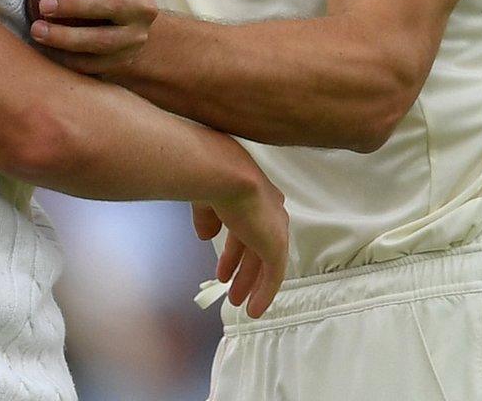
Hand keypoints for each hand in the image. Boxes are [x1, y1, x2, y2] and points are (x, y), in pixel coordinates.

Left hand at [26, 0, 157, 82]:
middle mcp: (143, 6)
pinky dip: (68, 59)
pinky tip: (48, 50)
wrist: (125, 24)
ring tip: (37, 30)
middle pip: (113, 4)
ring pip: (103, 40)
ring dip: (66, 37)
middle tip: (43, 5)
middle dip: (74, 4)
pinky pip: (94, 64)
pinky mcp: (124, 61)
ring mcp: (136, 37)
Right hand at [192, 167, 288, 318]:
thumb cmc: (210, 177)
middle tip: (232, 288)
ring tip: (238, 302)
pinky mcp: (276, 245)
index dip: (235, 249)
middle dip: (243, 270)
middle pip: (257, 247)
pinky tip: (253, 309)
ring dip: (251, 283)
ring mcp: (274, 228)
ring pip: (266, 263)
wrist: (223, 174)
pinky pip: (274, 275)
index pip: (247, 228)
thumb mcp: (205, 201)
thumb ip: (208, 219)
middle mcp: (268, 211)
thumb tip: (206, 236)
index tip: (225, 267)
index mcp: (253, 196)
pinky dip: (264, 293)